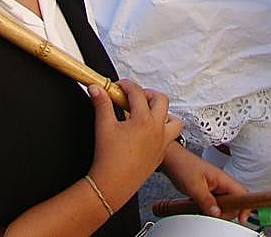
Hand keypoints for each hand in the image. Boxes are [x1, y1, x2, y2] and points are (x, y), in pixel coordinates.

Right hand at [88, 80, 183, 212]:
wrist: (112, 185)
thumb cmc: (109, 159)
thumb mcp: (103, 126)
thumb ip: (101, 104)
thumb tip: (97, 89)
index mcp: (143, 120)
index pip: (137, 92)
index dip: (126, 85)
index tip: (118, 87)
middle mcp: (156, 129)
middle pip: (161, 100)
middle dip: (148, 94)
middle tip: (134, 97)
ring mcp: (161, 142)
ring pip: (174, 120)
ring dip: (163, 113)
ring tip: (148, 113)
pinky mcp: (161, 154)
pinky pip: (170, 137)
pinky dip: (163, 130)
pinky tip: (149, 133)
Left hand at [160, 145, 250, 223]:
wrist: (171, 159)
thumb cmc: (182, 165)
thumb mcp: (194, 186)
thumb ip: (206, 201)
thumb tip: (217, 213)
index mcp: (223, 178)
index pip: (242, 193)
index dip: (245, 206)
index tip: (242, 218)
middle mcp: (221, 182)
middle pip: (233, 202)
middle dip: (225, 211)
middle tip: (212, 213)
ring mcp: (215, 187)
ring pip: (223, 204)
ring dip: (215, 210)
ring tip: (201, 207)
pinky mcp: (208, 190)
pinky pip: (214, 203)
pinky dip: (208, 208)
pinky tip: (198, 206)